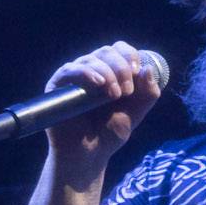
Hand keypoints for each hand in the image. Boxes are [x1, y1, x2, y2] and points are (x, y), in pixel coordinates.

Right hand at [43, 42, 163, 179]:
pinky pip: (71, 70)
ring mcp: (73, 77)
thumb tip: (149, 69)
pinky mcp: (57, 85)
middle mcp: (91, 70)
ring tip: (115, 95)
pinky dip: (87, 73)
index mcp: (109, 72)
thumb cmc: (109, 134)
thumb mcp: (136, 113)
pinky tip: (99, 84)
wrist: (89, 155)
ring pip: (91, 59)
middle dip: (121, 67)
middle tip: (127, 92)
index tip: (138, 72)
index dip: (130, 55)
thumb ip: (148, 93)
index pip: (119, 49)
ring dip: (108, 73)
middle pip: (107, 51)